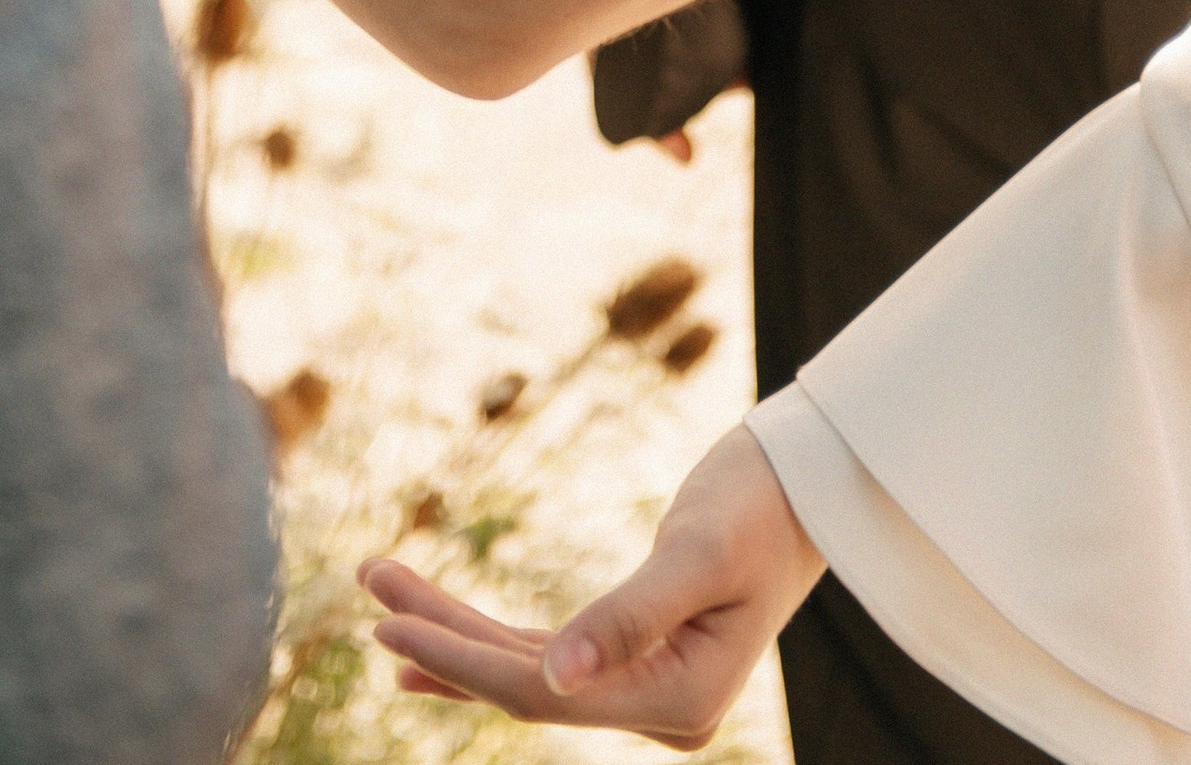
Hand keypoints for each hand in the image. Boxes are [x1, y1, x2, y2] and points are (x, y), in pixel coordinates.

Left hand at [364, 425, 821, 745]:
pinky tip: (431, 646)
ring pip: (529, 669)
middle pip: (526, 685)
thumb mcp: (701, 551)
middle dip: (443, 637)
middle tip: (371, 584)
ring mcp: (648, 689)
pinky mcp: (637, 660)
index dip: (462, 661)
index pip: (544, 694)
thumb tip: (552, 678)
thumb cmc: (767, 501)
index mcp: (682, 700)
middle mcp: (661, 710)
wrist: (819, 481)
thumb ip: (631, 616)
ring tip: (382, 594)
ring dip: (456, 633)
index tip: (390, 621)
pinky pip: (547, 659)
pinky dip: (488, 645)